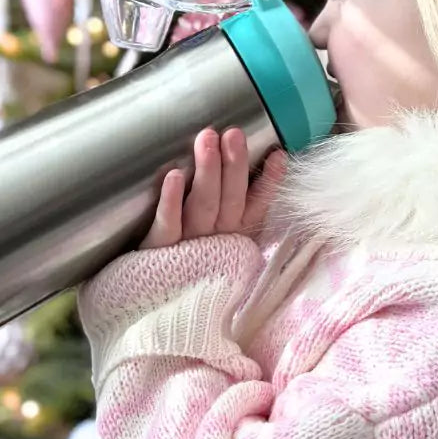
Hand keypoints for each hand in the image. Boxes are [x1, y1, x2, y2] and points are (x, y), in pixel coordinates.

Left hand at [139, 127, 287, 249]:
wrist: (159, 304)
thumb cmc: (192, 256)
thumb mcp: (225, 239)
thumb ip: (240, 205)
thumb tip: (265, 162)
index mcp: (236, 233)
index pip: (258, 205)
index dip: (270, 181)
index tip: (278, 154)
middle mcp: (217, 237)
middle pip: (230, 199)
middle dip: (234, 165)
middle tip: (234, 134)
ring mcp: (190, 242)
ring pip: (203, 206)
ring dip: (208, 172)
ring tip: (207, 140)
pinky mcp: (161, 248)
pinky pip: (167, 224)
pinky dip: (171, 201)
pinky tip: (174, 176)